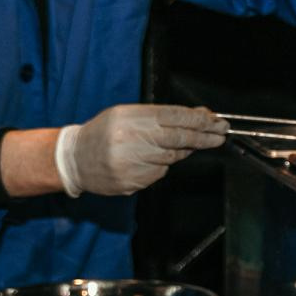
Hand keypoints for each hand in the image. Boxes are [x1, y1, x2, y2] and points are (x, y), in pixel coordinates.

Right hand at [61, 104, 227, 195]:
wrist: (73, 160)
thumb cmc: (104, 134)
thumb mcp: (128, 116)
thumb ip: (162, 116)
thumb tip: (200, 114)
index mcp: (128, 118)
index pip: (174, 116)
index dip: (199, 119)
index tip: (216, 121)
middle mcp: (130, 139)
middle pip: (179, 137)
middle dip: (205, 136)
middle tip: (221, 134)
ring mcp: (131, 162)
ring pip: (172, 156)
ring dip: (183, 150)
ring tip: (183, 145)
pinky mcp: (133, 181)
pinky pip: (159, 172)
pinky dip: (161, 165)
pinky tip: (150, 160)